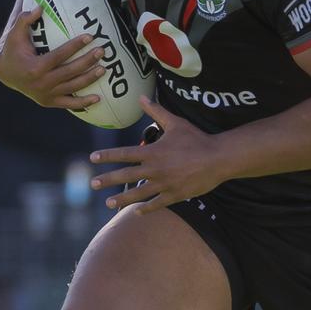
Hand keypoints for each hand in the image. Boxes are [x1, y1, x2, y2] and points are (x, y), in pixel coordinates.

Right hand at [0, 5, 103, 110]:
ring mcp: (46, 94)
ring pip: (73, 87)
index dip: (75, 46)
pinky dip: (84, 103)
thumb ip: (24, 20)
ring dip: (90, 79)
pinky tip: (98, 98)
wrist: (5, 73)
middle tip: (102, 51)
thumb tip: (40, 8)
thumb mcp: (14, 34)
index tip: (90, 37)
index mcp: (35, 67)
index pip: (59, 55)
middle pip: (70, 71)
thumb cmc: (12, 50)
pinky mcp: (49, 101)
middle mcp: (42, 83)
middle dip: (88, 61)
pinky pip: (69, 104)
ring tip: (104, 69)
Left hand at [88, 97, 224, 213]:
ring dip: (121, 199)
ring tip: (108, 203)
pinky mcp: (175, 195)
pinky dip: (146, 209)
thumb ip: (156, 112)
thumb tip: (141, 97)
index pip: (124, 154)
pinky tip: (136, 212)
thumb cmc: (197, 139)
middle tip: (92, 184)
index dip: (107, 156)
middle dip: (108, 180)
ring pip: (138, 194)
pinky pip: (157, 204)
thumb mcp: (176, 123)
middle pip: (126, 176)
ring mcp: (165, 184)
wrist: (218, 158)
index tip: (93, 158)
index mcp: (153, 152)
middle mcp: (155, 170)